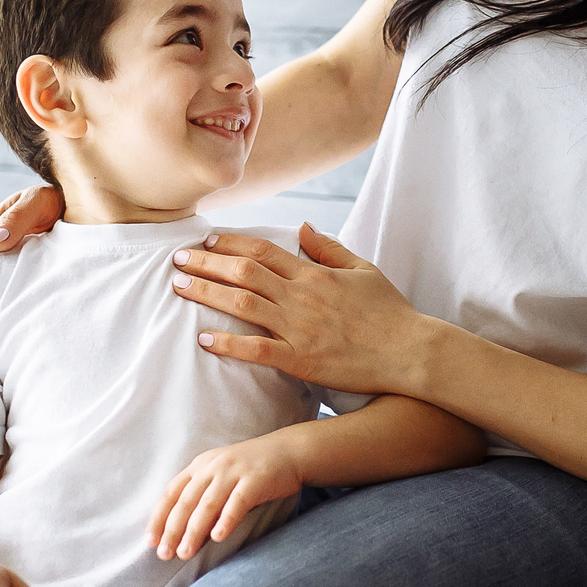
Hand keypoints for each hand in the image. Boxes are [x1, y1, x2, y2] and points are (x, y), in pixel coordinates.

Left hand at [150, 431, 306, 560]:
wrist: (288, 451)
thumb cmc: (251, 470)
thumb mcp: (221, 475)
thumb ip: (203, 496)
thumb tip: (183, 532)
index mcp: (200, 466)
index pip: (172, 493)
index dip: (159, 517)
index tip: (150, 541)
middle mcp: (213, 467)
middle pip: (186, 501)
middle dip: (173, 529)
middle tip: (164, 555)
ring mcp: (234, 472)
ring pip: (208, 504)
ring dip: (194, 530)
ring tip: (185, 553)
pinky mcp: (255, 479)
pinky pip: (237, 502)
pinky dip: (226, 520)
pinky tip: (218, 537)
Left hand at [172, 224, 430, 394]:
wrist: (410, 351)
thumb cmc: (390, 312)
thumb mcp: (363, 269)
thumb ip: (329, 248)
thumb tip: (303, 226)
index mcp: (315, 273)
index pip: (263, 249)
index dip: (230, 242)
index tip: (206, 239)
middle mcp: (302, 296)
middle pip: (243, 271)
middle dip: (206, 262)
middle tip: (176, 258)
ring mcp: (299, 328)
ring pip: (242, 304)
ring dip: (206, 293)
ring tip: (179, 287)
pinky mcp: (301, 360)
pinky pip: (257, 350)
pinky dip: (228, 344)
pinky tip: (204, 339)